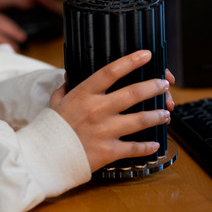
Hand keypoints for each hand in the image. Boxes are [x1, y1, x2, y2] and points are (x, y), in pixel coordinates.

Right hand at [49, 50, 170, 172]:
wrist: (45, 157)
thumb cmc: (50, 128)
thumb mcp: (55, 102)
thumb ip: (65, 89)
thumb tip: (69, 77)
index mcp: (84, 94)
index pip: (111, 71)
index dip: (131, 61)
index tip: (146, 55)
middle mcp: (97, 109)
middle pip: (133, 93)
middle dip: (154, 87)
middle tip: (164, 84)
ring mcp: (105, 130)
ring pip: (140, 119)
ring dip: (157, 115)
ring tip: (166, 113)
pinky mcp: (108, 151)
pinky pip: (134, 147)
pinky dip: (148, 146)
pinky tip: (156, 143)